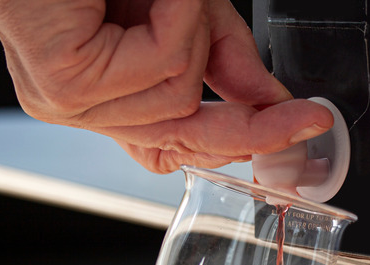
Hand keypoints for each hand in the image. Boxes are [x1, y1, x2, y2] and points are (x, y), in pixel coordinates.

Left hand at [0, 0, 333, 172]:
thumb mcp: (184, 9)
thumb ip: (224, 60)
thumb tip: (270, 102)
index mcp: (100, 94)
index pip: (173, 146)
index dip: (238, 143)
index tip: (296, 129)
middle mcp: (78, 107)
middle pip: (182, 139)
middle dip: (253, 126)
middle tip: (306, 117)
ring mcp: (65, 102)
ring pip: (178, 100)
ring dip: (199, 33)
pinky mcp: (63, 82)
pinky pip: (164, 64)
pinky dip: (182, 16)